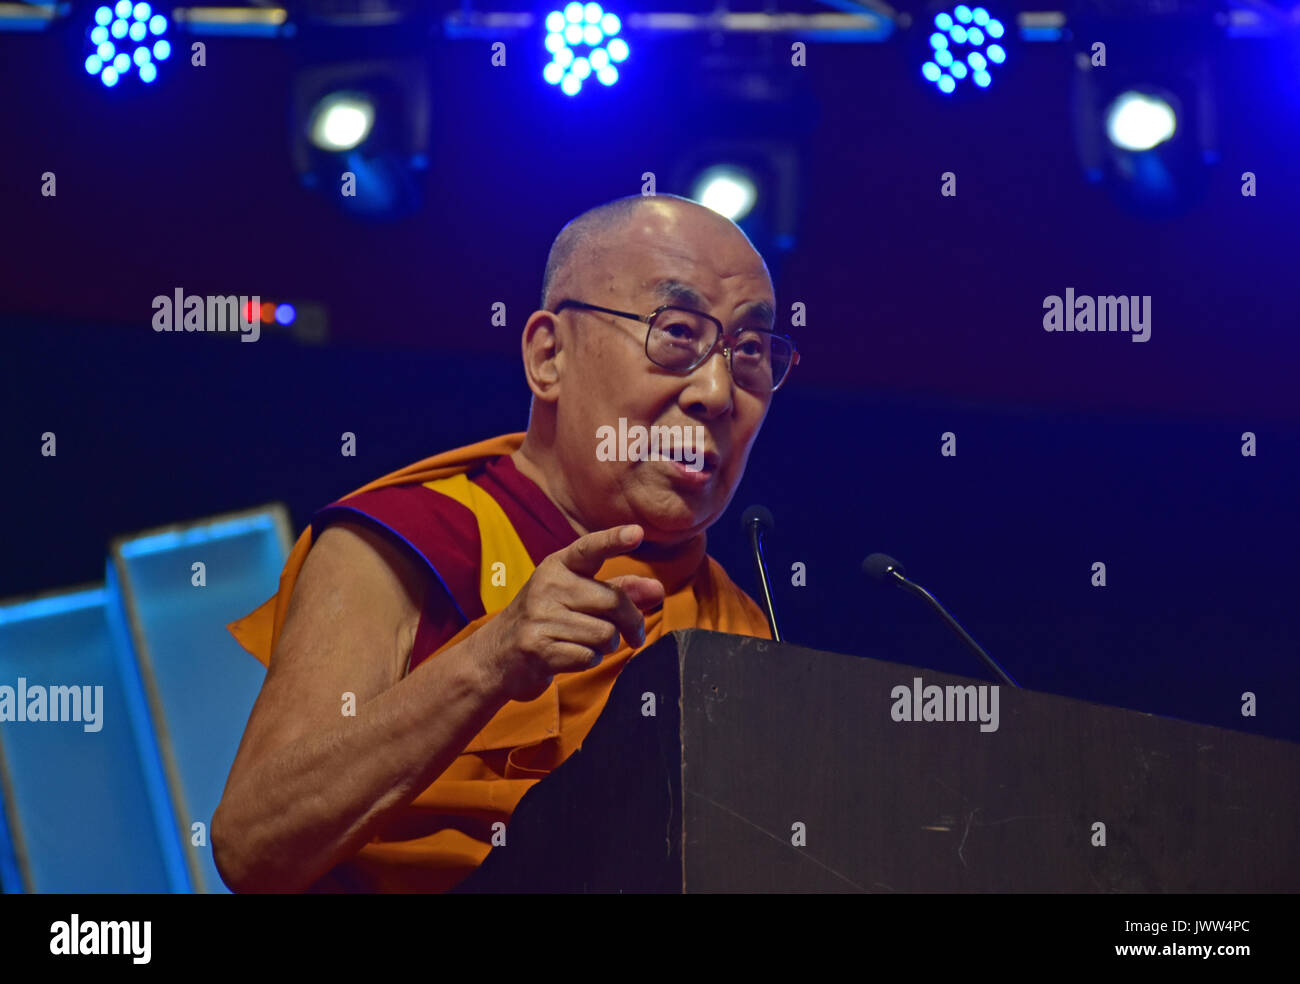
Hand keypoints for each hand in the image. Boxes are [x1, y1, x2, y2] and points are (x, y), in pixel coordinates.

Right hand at [475, 525, 664, 703]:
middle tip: (634, 635)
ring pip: (605, 635)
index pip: (590, 548)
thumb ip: (620, 590)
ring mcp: (540, 617)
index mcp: (559, 566)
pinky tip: (571, 656)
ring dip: (607, 646)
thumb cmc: (547, 619)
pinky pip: (589, 657)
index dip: (614, 540)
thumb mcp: (578, 596)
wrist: (495, 655)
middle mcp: (548, 586)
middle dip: (632, 623)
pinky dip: (589, 661)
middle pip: (614, 602)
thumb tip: (657, 590)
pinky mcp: (537, 648)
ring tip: (587, 643)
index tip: (637, 532)